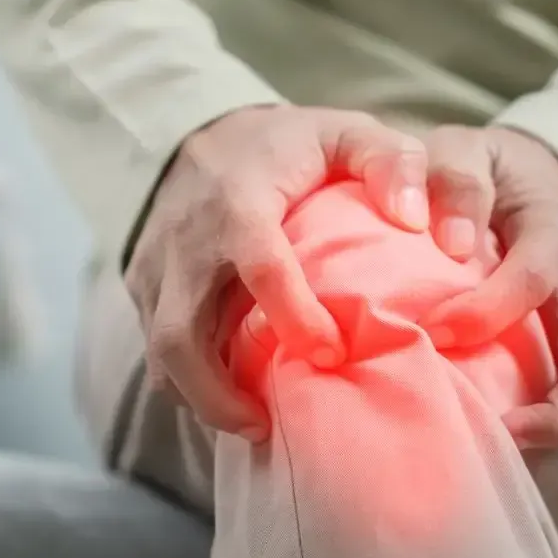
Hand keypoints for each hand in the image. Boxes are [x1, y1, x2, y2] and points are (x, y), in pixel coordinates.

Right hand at [126, 105, 428, 441]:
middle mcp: (186, 240)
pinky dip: (188, 380)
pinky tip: (228, 394)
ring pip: (159, 352)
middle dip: (217, 393)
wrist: (198, 135)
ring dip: (199, 397)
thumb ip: (390, 161)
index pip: (260, 266)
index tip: (334, 353)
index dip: (295, 318)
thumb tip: (415, 219)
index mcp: (238, 200)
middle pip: (180, 334)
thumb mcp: (344, 132)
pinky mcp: (141, 286)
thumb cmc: (284, 145)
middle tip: (265, 426)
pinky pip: (156, 347)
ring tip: (250, 423)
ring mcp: (156, 266)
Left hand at [417, 125, 557, 460]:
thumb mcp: (464, 148)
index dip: (486, 309)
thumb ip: (453, 178)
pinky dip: (555, 434)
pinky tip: (501, 451)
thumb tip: (453, 244)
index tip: (433, 330)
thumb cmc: (481, 167)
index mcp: (553, 230)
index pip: (533, 278)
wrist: (524, 173)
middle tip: (494, 429)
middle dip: (556, 406)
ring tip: (503, 456)